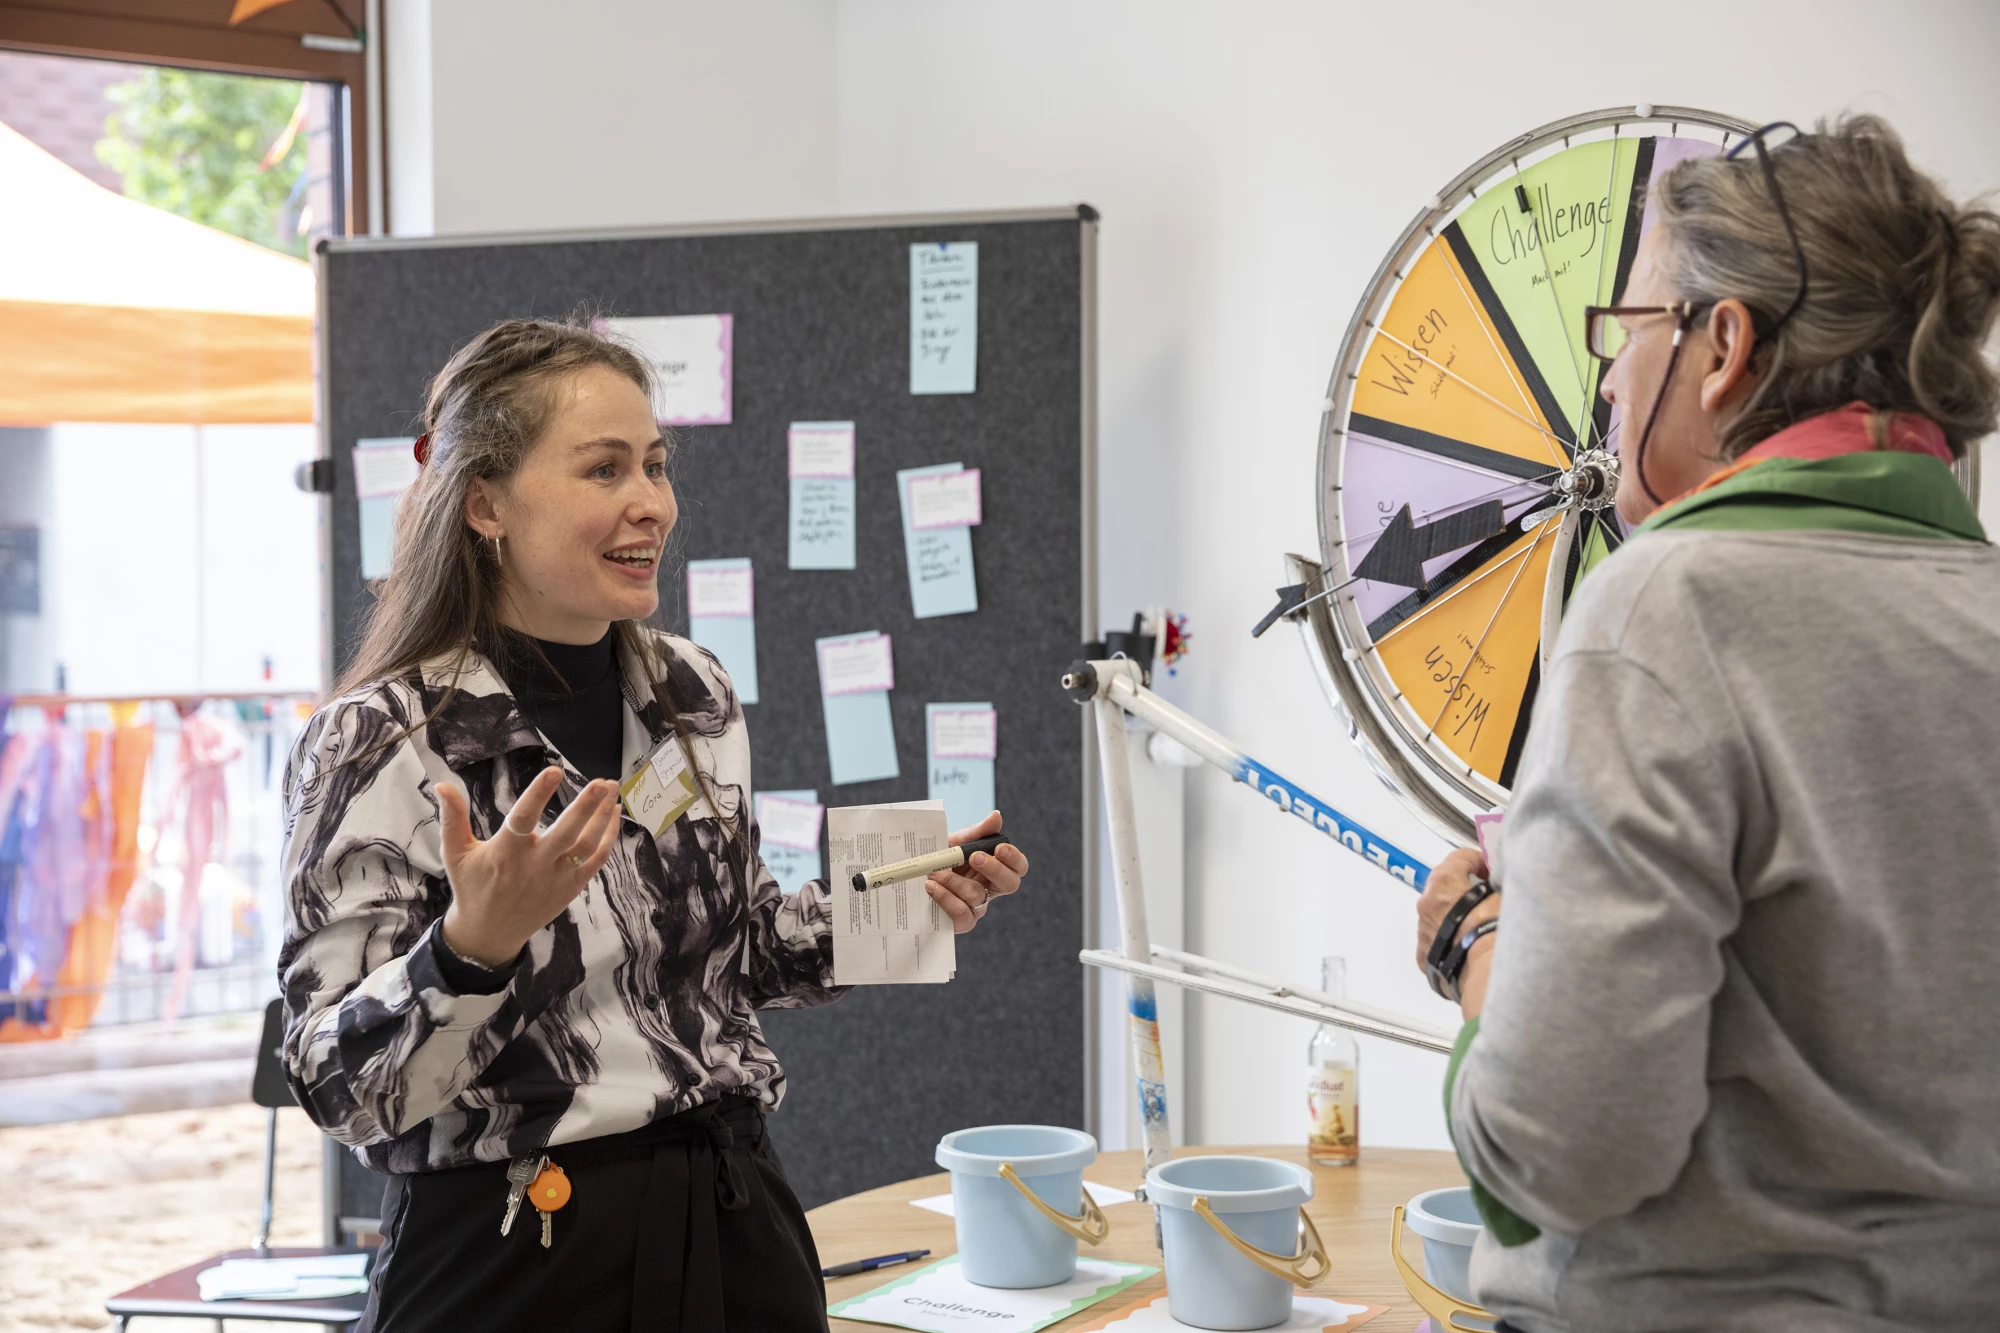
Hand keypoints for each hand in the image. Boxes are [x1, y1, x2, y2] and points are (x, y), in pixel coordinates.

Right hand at [436, 767, 622, 967]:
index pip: (523, 818)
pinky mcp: (572, 887)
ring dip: (602, 816)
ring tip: (612, 788)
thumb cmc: (472, 887)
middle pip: (566, 833)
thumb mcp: (455, 853)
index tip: (555, 771)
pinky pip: (596, 860)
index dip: (539, 794)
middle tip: (602, 782)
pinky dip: (608, 836)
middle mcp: (535, 865)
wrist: (490, 932)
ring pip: (587, 845)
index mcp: (505, 853)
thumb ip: (452, 818)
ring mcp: (557, 877)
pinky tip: (613, 813)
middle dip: (586, 806)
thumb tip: (442, 785)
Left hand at [926, 811, 1028, 934]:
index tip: (999, 848)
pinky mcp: (961, 922)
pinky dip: (945, 898)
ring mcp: (977, 908)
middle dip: (994, 869)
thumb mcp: (955, 842)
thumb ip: (976, 832)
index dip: (1014, 858)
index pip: (1018, 866)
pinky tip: (932, 887)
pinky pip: (961, 913)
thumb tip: (996, 816)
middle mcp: (990, 889)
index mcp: (994, 869)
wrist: (912, 877)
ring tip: (934, 871)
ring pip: (977, 895)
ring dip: (954, 881)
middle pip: (1010, 884)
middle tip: (974, 857)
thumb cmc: (940, 860)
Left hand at [1415, 846, 1501, 1016]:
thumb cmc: (1497, 931)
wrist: (1487, 973)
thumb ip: (1502, 882)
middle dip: (1465, 890)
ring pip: (1440, 917)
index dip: (1479, 861)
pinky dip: (1451, 943)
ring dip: (1457, 918)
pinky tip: (1470, 949)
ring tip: (1482, 929)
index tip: (1491, 870)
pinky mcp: (1425, 957)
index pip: (1460, 857)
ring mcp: (1423, 931)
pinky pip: (1438, 943)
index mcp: (1444, 881)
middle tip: (1489, 899)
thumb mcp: (1508, 893)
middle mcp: (1427, 903)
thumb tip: (1507, 879)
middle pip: (1446, 887)